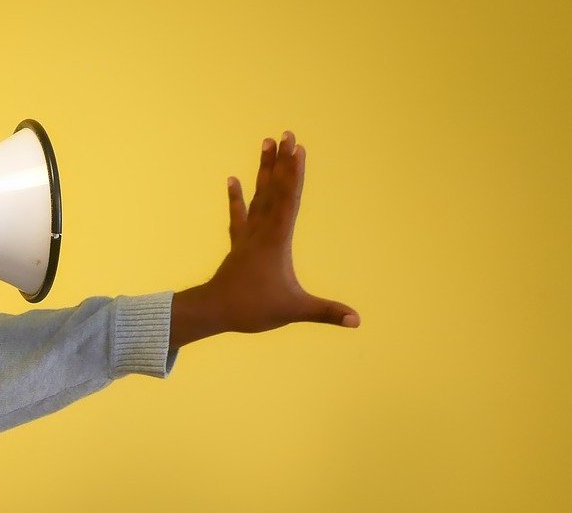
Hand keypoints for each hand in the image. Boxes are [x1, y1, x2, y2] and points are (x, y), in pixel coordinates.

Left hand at [173, 131, 359, 346]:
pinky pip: (239, 215)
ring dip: (263, 170)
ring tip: (265, 143)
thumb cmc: (252, 309)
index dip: (294, 173)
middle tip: (286, 133)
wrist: (214, 311)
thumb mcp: (293, 311)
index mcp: (276, 240)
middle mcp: (261, 231)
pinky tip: (233, 179)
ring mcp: (248, 235)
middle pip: (274, 189)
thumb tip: (357, 321)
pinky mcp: (239, 244)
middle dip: (282, 161)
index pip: (288, 199)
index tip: (298, 149)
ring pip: (258, 196)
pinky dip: (236, 198)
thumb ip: (326, 312)